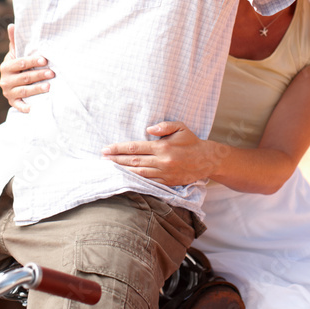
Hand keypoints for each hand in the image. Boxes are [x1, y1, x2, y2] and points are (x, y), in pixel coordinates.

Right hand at [0, 23, 52, 112]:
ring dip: (37, 89)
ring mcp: (8, 93)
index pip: (20, 63)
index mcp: (6, 66)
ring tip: (49, 86)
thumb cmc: (18, 66)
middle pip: (24, 77)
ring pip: (24, 91)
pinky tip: (35, 107)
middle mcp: (5, 80)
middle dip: (38, 75)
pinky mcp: (12, 103)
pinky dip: (26, 108)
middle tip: (52, 73)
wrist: (12, 85)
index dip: (32, 61)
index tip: (45, 60)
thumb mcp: (15, 54)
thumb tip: (12, 25)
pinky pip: (20, 106)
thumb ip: (15, 42)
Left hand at [102, 121, 221, 186]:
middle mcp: (162, 161)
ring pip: (138, 173)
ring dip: (122, 171)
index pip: (135, 148)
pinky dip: (135, 181)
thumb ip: (164, 126)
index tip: (106, 149)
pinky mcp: (167, 183)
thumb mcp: (181, 127)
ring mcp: (164, 173)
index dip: (119, 148)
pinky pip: (148, 183)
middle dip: (116, 160)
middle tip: (102, 159)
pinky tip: (125, 179)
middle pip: (133, 161)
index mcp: (163, 147)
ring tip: (109, 169)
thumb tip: (148, 129)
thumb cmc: (191, 141)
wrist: (207, 160)